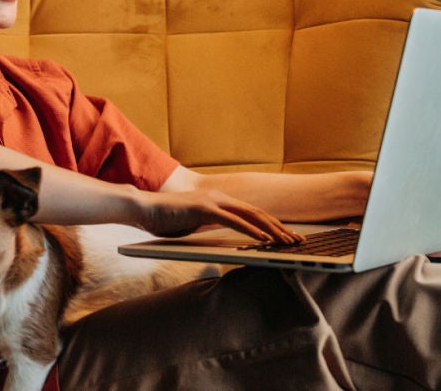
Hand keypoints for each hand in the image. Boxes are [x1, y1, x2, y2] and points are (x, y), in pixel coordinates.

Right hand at [135, 188, 302, 243]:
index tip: (287, 237)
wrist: (142, 208)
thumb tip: (221, 239)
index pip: (252, 214)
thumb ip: (209, 228)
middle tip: (298, 241)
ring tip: (287, 242)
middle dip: (280, 228)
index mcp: (219, 203)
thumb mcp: (193, 225)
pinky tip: (264, 239)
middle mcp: (220, 198)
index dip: (272, 225)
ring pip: (251, 216)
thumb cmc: (164, 219)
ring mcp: (213, 202)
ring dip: (272, 230)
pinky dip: (251, 230)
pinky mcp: (204, 209)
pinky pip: (234, 221)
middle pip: (258, 214)